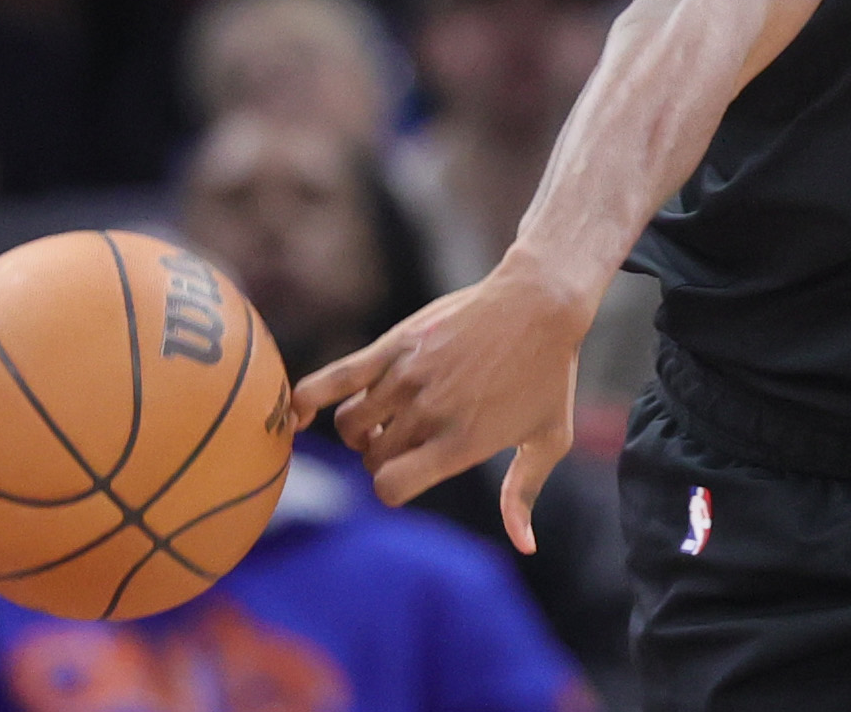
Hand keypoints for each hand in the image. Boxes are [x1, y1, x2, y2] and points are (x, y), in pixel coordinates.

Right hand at [290, 252, 583, 552]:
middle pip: (372, 458)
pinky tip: (299, 413)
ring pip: (350, 424)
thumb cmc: (551, 374)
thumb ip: (523, 494)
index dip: (392, 488)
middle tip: (407, 438)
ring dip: (360, 431)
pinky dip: (307, 400)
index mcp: (461, 443)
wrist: (541, 302)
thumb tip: (525, 548)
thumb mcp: (549, 438)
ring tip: (385, 418)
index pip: (391, 488)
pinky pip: (332, 379)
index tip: (408, 475)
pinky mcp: (394, 346)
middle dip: (381, 457)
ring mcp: (409, 377)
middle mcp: (430, 413)